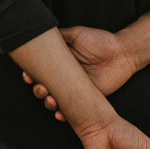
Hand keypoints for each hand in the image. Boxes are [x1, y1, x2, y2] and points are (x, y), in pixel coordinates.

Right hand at [23, 26, 138, 120]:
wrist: (122, 52)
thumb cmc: (100, 41)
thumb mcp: (76, 34)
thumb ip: (59, 36)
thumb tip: (40, 33)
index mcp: (60, 62)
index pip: (41, 71)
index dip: (31, 74)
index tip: (27, 76)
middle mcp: (65, 77)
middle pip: (45, 87)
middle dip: (38, 90)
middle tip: (41, 88)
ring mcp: (75, 90)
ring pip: (55, 100)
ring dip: (48, 103)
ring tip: (51, 100)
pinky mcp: (88, 100)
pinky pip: (73, 111)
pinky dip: (64, 115)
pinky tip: (60, 114)